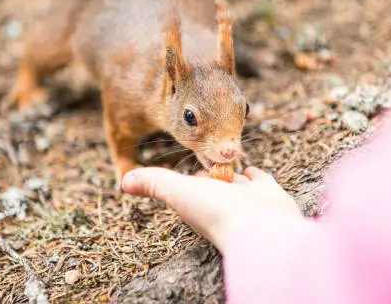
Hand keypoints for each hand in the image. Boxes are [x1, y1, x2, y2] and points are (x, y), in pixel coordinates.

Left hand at [122, 166, 301, 251]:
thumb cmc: (216, 212)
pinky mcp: (267, 191)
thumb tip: (123, 182)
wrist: (260, 227)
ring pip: (234, 181)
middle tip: (206, 163)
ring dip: (230, 173)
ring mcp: (245, 197)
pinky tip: (249, 169)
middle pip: (212, 184)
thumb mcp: (178, 192)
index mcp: (199, 203)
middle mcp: (222, 201)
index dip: (185, 180)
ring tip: (226, 162)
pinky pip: (258, 179)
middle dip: (209, 175)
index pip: (189, 188)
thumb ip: (153, 183)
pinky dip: (253, 174)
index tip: (182, 170)